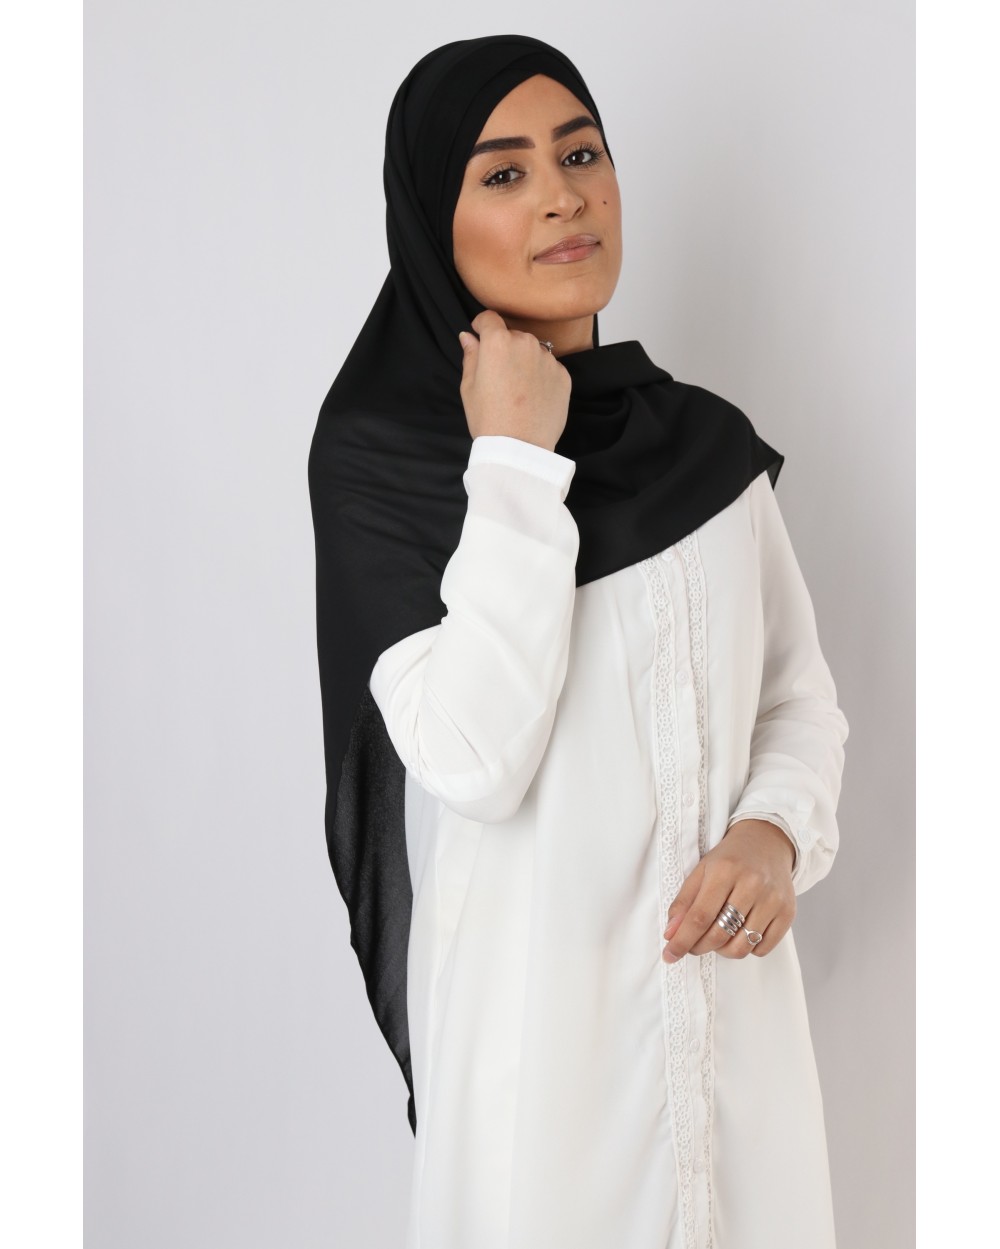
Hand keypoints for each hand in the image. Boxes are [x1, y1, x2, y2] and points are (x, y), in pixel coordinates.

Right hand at [457, 309, 570, 451]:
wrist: (520, 448)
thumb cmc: (488, 419)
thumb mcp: (468, 387)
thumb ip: (470, 356)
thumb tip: (468, 337)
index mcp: (498, 342)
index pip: (489, 318)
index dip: (482, 326)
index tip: (480, 336)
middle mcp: (525, 343)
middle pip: (512, 335)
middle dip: (504, 347)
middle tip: (498, 375)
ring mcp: (548, 358)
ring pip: (533, 350)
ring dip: (525, 361)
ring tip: (517, 389)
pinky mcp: (563, 375)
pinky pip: (549, 367)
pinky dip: (541, 376)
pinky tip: (532, 397)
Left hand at [661, 819, 795, 961]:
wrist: (767, 843)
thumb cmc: (730, 859)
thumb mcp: (701, 871)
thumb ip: (684, 902)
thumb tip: (671, 935)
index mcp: (725, 870)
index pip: (699, 917)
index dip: (682, 940)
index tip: (670, 955)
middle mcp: (752, 884)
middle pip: (719, 935)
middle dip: (699, 947)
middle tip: (692, 945)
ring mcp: (773, 899)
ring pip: (742, 947)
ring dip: (723, 951)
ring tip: (717, 936)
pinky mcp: (788, 912)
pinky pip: (763, 948)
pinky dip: (747, 948)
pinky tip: (741, 932)